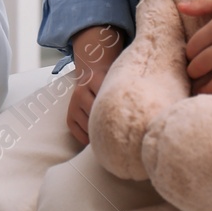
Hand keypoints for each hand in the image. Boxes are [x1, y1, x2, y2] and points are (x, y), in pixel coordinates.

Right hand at [66, 25, 124, 146]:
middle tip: (121, 131)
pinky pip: (77, 133)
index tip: (128, 121)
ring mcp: (73, 103)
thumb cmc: (110, 79)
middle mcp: (81, 91)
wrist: (91, 72)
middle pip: (97, 115)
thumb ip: (126, 89)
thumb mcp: (117, 78)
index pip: (106, 99)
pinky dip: (88, 138)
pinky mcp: (69, 114)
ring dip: (99, 131)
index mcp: (95, 79)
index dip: (118, 113)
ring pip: (88, 126)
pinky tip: (97, 135)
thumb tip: (141, 112)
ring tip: (111, 131)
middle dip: (109, 124)